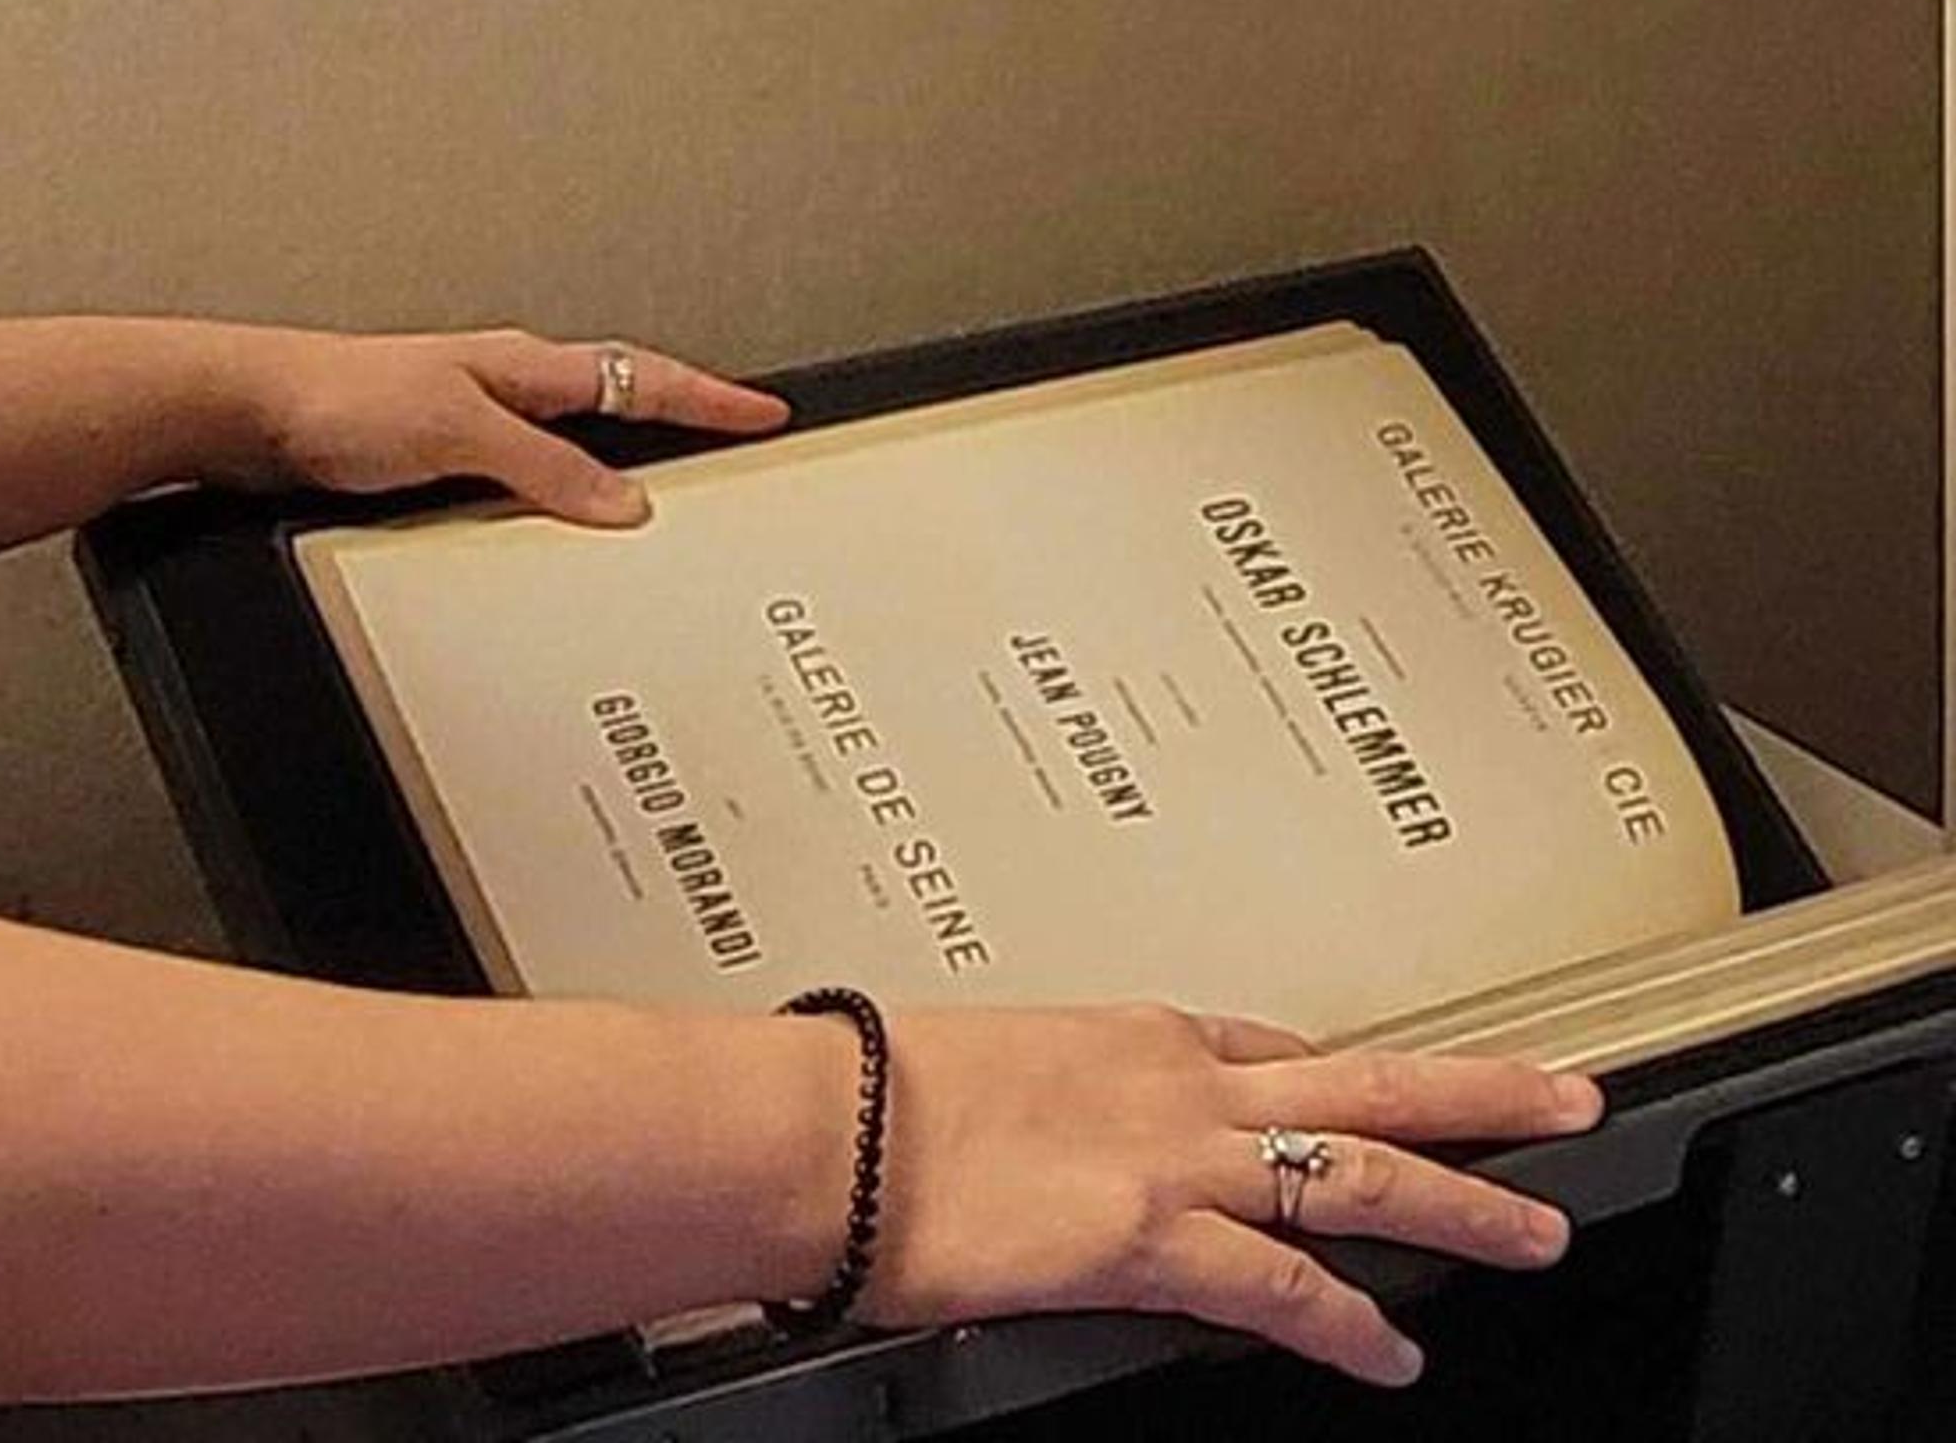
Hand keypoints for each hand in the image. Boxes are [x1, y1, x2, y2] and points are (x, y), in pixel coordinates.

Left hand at [212, 325, 787, 528]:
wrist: (248, 411)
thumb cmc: (338, 400)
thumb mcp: (459, 434)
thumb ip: (544, 467)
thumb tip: (626, 502)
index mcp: (521, 367)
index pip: (637, 378)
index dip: (706, 397)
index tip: (768, 410)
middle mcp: (501, 387)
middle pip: (612, 401)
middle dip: (680, 420)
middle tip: (737, 445)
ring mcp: (469, 421)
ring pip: (568, 442)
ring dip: (617, 466)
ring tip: (669, 502)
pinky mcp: (434, 457)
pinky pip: (522, 478)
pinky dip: (560, 498)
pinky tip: (558, 533)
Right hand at [853, 1001, 1598, 1389]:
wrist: (817, 1130)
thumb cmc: (868, 1101)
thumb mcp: (985, 1071)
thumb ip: (1056, 1104)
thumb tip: (1052, 1136)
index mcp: (1127, 1034)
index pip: (1273, 1047)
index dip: (1353, 1071)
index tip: (1404, 1080)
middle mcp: (1171, 1080)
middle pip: (1364, 1080)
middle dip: (1478, 1094)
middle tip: (1570, 1097)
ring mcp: (1172, 1156)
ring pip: (1360, 1173)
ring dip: (1462, 1203)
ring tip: (1536, 1232)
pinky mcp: (1150, 1240)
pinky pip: (1285, 1288)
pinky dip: (1352, 1324)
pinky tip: (1392, 1354)